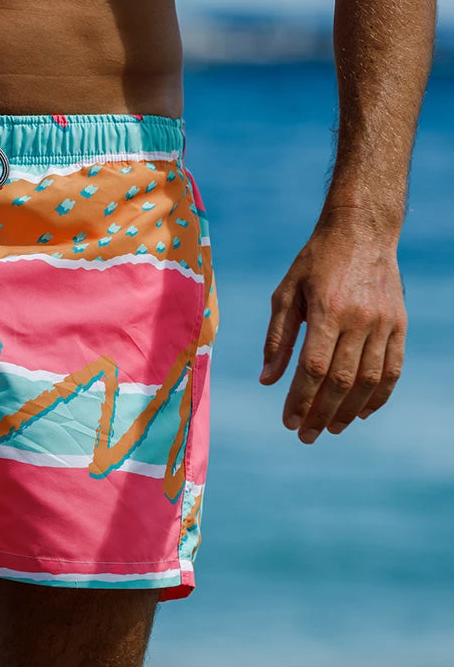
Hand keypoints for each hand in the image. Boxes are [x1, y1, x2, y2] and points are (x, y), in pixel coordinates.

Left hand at [260, 209, 406, 443]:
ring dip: (349, 411)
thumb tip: (267, 380)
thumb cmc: (315, 262)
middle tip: (305, 435)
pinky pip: (392, 369)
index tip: (288, 421)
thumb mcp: (285, 293)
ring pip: (369, 380)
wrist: (362, 231)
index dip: (301, 399)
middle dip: (321, 413)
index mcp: (327, 310)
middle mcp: (359, 319)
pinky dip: (378, 396)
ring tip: (330, 428)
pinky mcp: (399, 324)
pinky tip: (361, 412)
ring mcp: (384, 323)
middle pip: (342, 381)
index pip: (314, 368)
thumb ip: (277, 338)